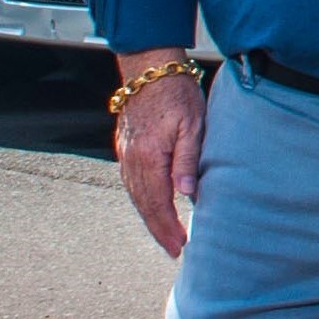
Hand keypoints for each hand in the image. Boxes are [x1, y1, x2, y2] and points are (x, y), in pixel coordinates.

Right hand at [113, 57, 206, 258]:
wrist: (149, 69)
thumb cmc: (176, 93)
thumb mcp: (192, 125)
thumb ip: (187, 160)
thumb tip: (186, 194)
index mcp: (148, 157)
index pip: (157, 203)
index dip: (167, 228)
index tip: (178, 246)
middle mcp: (131, 159)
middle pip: (143, 204)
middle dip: (158, 229)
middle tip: (173, 250)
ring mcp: (126, 154)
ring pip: (135, 194)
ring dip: (149, 217)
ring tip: (164, 234)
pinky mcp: (126, 147)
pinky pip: (131, 181)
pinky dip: (142, 199)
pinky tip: (152, 206)